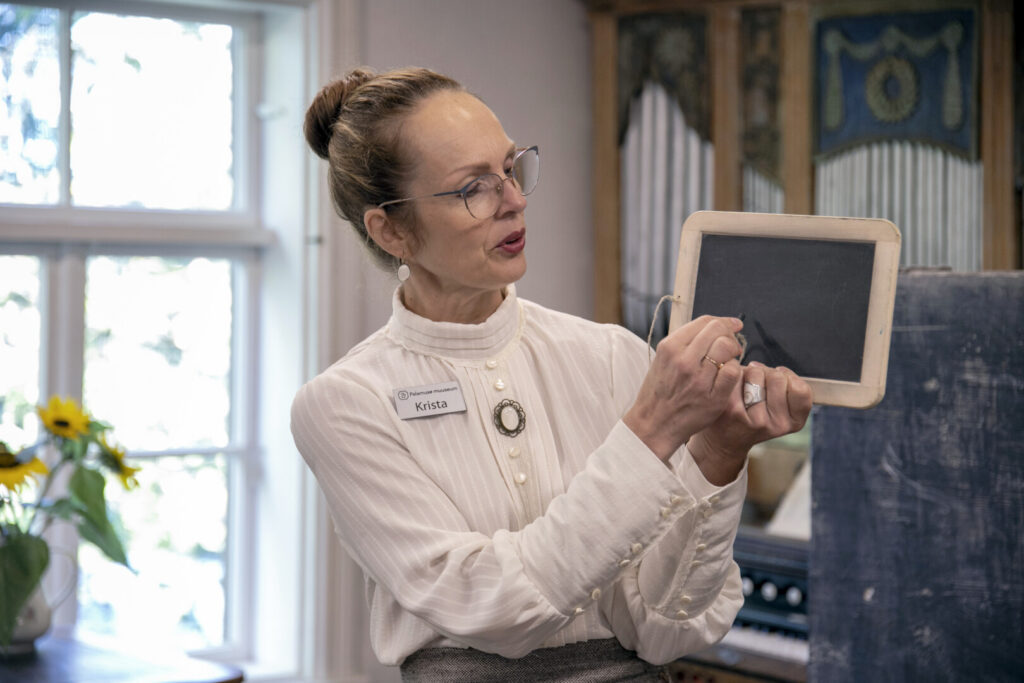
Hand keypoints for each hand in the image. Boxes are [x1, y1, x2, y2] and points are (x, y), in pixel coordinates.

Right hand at [624, 315, 744, 461]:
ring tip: (729, 360)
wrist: (654, 424)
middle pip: (718, 331)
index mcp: (670, 347)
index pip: (705, 321)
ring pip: (727, 348)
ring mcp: (698, 379)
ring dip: (733, 351)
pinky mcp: (712, 397)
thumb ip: (686, 342)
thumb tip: (718, 325)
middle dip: (730, 335)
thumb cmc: (660, 391)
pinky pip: (733, 371)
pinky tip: (728, 376)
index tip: (733, 325)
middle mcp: (683, 360)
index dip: (724, 321)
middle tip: (731, 346)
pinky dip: (734, 370)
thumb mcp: (664, 360)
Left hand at [687, 362, 812, 484]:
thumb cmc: (755, 413)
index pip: (801, 389)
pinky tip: (733, 388)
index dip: (789, 378)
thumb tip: (778, 370)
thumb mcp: (782, 407)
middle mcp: (777, 424)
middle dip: (767, 374)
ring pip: (757, 373)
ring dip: (751, 373)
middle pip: (778, 377)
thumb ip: (788, 387)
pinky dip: (735, 375)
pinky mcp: (732, 409)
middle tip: (758, 386)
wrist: (725, 437)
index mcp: (794, 422)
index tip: (778, 382)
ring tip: (745, 388)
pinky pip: (738, 375)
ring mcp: (754, 419)